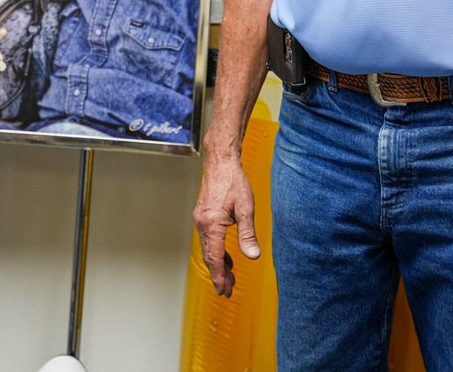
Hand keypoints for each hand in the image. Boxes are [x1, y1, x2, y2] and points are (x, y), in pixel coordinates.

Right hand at [192, 153, 260, 296]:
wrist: (221, 161)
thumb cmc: (233, 181)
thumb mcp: (245, 208)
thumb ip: (247, 234)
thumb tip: (252, 255)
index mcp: (211, 224)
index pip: (214, 258)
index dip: (220, 276)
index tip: (225, 291)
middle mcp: (202, 223)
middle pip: (209, 256)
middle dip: (218, 275)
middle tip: (228, 291)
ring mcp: (200, 219)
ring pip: (207, 248)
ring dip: (217, 264)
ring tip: (229, 277)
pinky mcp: (203, 215)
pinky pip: (208, 239)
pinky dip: (216, 251)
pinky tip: (225, 257)